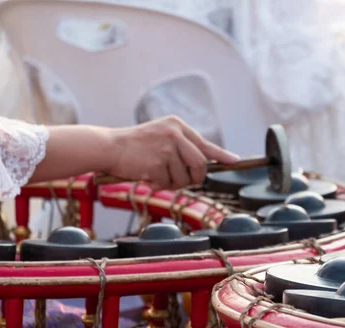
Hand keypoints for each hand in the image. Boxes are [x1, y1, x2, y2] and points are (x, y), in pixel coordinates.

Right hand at [107, 116, 238, 189]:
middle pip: (200, 164)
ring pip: (185, 177)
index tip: (235, 161)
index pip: (205, 144)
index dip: (221, 155)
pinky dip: (160, 185)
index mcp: (177, 126)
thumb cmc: (134, 146)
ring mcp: (166, 148)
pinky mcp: (157, 163)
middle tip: (185, 182)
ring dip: (173, 183)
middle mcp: (175, 134)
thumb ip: (181, 147)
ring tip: (157, 176)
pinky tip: (147, 177)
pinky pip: (169, 183)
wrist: (108, 147)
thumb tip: (202, 168)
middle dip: (195, 178)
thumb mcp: (161, 137)